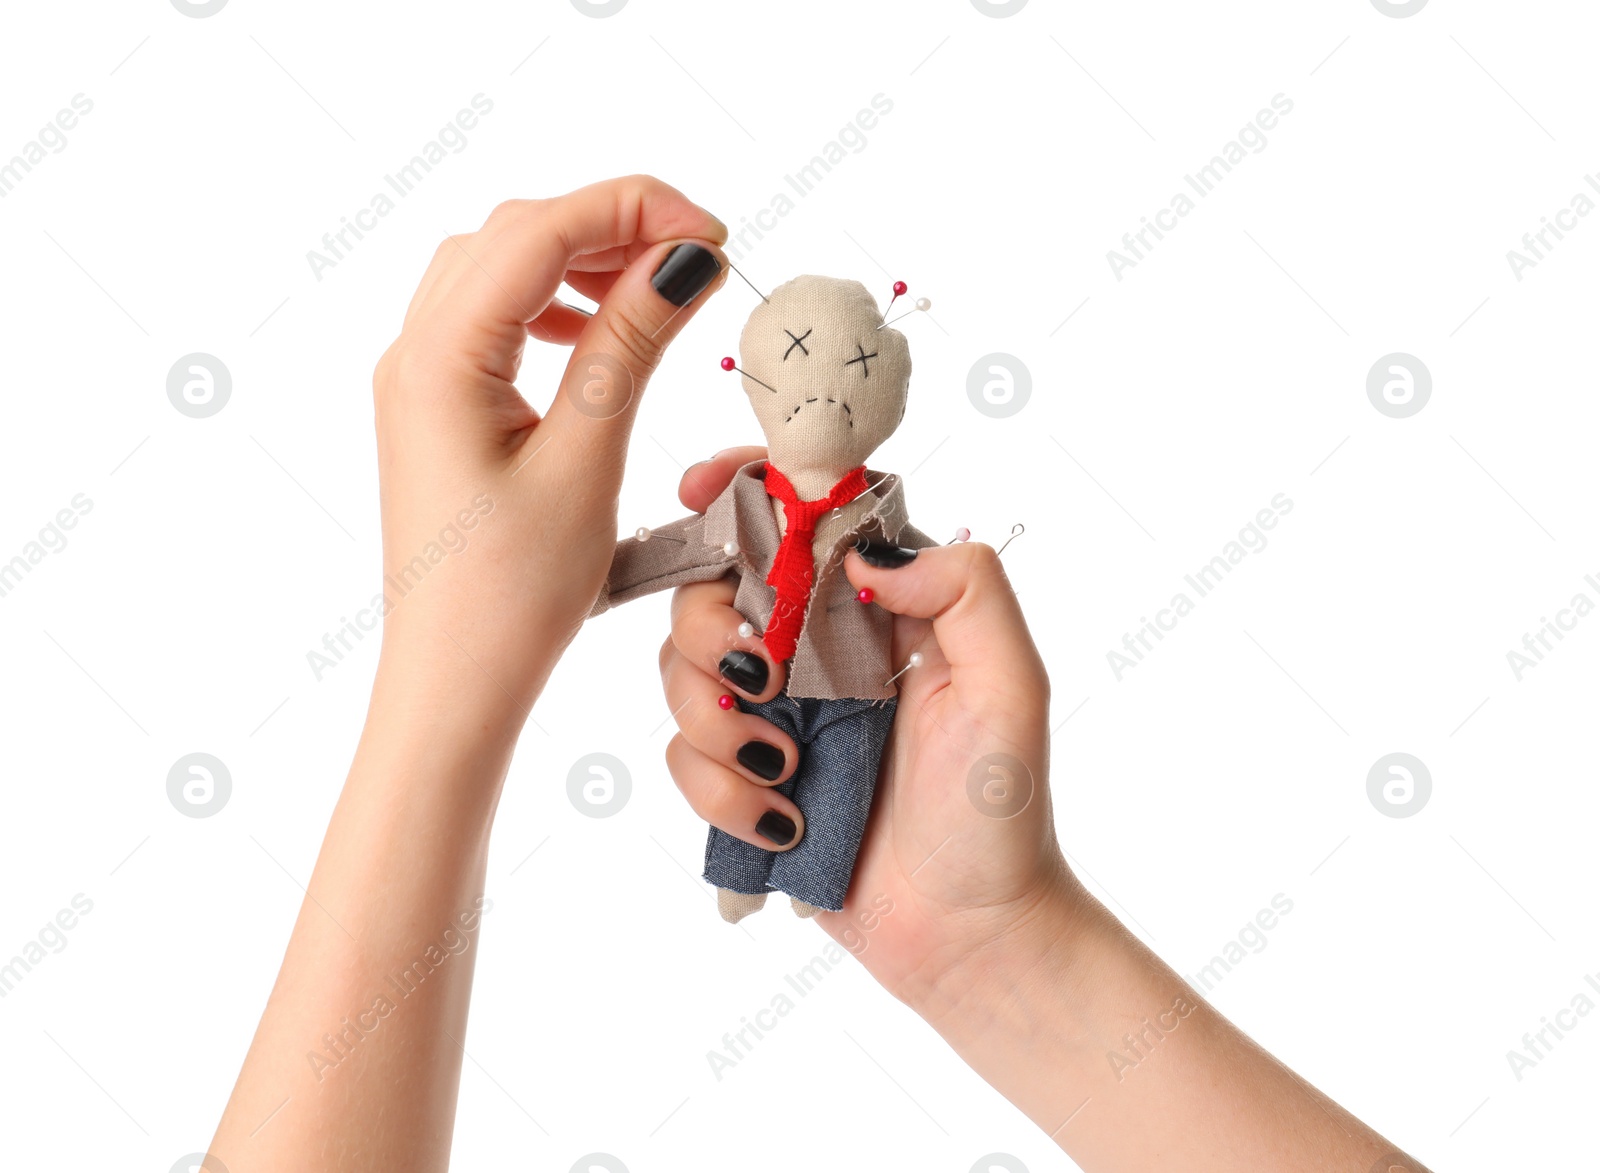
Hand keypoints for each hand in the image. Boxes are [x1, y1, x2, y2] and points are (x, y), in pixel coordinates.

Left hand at [370, 175, 728, 726]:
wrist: (455, 683)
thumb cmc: (511, 595)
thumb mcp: (586, 460)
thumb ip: (629, 345)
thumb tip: (683, 260)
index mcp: (439, 358)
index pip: (540, 231)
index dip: (635, 210)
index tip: (715, 236)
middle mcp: (414, 353)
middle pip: (516, 236)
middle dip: (612, 227)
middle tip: (699, 260)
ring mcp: (419, 380)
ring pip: (501, 271)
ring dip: (581, 263)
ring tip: (655, 294)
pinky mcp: (438, 410)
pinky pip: (491, 321)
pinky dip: (552, 307)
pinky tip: (597, 337)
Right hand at [658, 448, 1076, 1007]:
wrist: (968, 936)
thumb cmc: (1001, 814)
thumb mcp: (1013, 688)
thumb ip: (968, 591)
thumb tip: (867, 548)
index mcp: (880, 610)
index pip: (799, 521)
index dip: (741, 491)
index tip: (698, 487)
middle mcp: (817, 651)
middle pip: (711, 591)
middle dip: (711, 630)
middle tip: (758, 678)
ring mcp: (775, 716)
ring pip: (679, 673)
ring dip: (711, 718)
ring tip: (780, 767)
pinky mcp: (744, 781)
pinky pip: (681, 758)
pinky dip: (718, 790)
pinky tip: (780, 820)